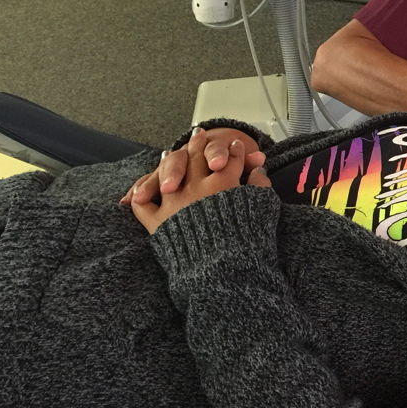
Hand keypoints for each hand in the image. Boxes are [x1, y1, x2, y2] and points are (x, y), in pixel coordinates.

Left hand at [129, 130, 270, 234]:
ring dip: (171, 161)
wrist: (225, 273)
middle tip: (199, 134)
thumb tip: (258, 170)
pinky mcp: (159, 223)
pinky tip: (145, 188)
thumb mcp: (263, 209)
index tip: (236, 146)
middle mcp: (198, 188)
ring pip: (170, 172)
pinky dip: (143, 194)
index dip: (235, 151)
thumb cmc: (248, 244)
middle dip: (200, 144)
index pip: (231, 158)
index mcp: (225, 183)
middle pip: (198, 157)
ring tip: (171, 152)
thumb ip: (260, 185)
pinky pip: (144, 204)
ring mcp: (176, 203)